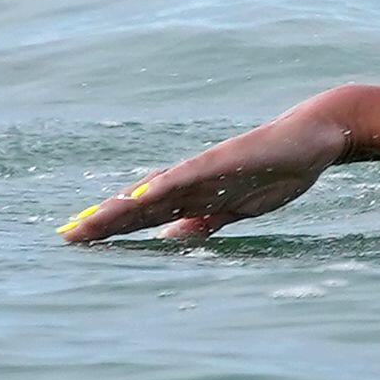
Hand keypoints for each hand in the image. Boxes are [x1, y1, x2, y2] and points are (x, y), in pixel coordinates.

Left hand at [61, 100, 352, 243]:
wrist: (313, 137)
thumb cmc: (277, 173)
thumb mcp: (235, 211)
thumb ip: (203, 224)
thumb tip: (168, 239)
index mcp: (193, 197)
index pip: (144, 216)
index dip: (111, 229)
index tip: (78, 242)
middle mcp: (191, 182)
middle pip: (139, 206)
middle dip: (103, 222)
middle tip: (66, 237)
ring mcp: (205, 170)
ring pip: (154, 192)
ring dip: (121, 207)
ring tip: (89, 222)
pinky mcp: (223, 161)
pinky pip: (188, 176)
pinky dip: (164, 187)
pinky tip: (141, 197)